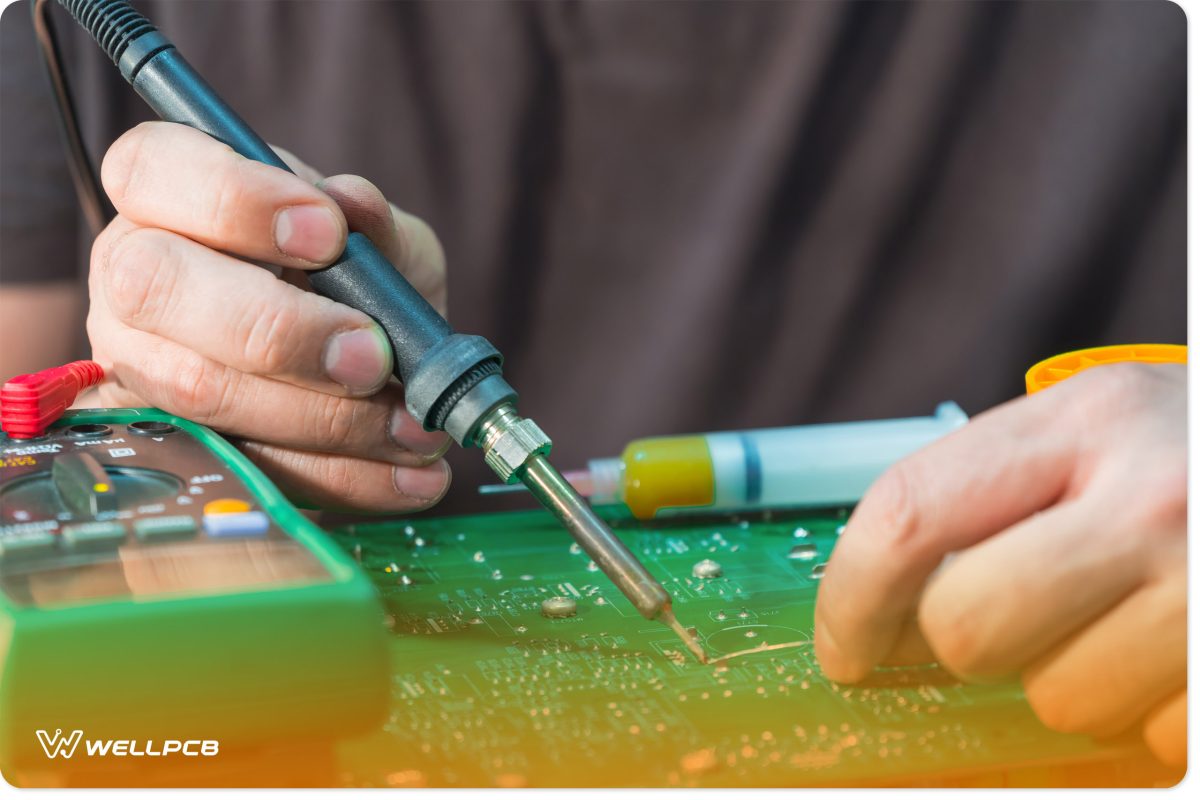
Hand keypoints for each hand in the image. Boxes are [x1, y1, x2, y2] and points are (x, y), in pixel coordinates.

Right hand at [87, 121, 451, 511]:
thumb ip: (375, 225)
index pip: (151, 169)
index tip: (329, 234)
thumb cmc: (357, 280)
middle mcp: (130, 273)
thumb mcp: (382, 241)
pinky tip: (410, 478)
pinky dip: (341, 478)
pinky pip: (244, 466)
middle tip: (374, 356)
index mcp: (166, 193)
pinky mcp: (170, 443)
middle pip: (154, 286)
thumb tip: (354, 204)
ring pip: (199, 389)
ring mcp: (137, 363)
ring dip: (323, 418)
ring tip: (415, 427)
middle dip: (278, 329)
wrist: (365, 363)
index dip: (233, 199)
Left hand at [814, 363, 1185, 765]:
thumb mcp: (1114, 431)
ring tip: (1142, 624)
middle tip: (1006, 627)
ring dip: (1077, 680)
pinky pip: (1150, 736)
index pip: (907, 514)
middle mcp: (1158, 496)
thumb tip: (881, 599)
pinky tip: (1187, 654)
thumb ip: (1005, 492)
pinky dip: (1154, 713)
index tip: (845, 647)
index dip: (851, 598)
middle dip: (964, 647)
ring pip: (1058, 699)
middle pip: (966, 624)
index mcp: (1092, 417)